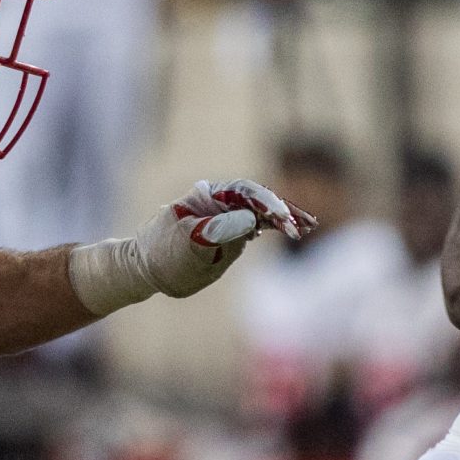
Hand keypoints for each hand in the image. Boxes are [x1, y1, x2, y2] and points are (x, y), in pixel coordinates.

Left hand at [70, 178, 317, 313]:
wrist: (148, 268)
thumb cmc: (163, 256)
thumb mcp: (186, 246)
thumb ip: (216, 232)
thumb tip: (248, 221)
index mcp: (207, 197)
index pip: (245, 192)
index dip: (267, 203)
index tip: (283, 218)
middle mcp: (220, 201)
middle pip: (259, 199)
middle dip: (283, 211)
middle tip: (305, 225)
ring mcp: (227, 214)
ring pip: (262, 211)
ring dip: (285, 218)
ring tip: (310, 225)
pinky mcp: (232, 229)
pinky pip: (258, 224)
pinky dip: (274, 227)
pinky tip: (295, 230)